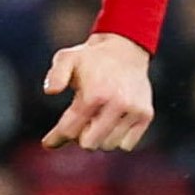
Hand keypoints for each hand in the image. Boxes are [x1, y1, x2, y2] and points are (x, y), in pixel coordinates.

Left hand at [40, 32, 154, 150]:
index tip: (48, 143)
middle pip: (89, 144)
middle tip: (79, 122)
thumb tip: (50, 91)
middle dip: (79, 136)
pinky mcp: (146, 115)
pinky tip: (112, 122)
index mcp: (95, 93)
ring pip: (108, 145)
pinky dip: (117, 138)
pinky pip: (127, 145)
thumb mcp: (67, 58)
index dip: (56, 138)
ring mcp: (134, 110)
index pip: (70, 130)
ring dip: (99, 137)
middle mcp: (116, 103)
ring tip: (96, 119)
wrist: (126, 48)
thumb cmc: (90, 58)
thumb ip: (56, 74)